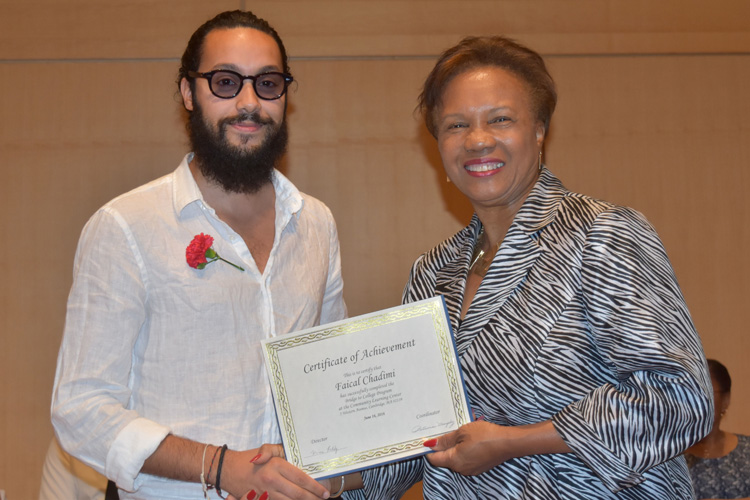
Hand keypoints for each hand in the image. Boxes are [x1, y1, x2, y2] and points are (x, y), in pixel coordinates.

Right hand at [221, 446, 329, 499]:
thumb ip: (274, 449)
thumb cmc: (249, 459)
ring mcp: (265, 493)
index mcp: (276, 465)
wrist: (227, 470)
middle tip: (323, 499)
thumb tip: (283, 455)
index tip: (324, 492)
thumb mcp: (265, 449)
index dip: (314, 487)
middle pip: (297, 494)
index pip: (301, 478)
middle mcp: (271, 480)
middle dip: (312, 498)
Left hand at [424, 420, 569, 475]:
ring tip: (459, 433)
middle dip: (443, 446)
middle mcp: (461, 469)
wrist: (508, 442)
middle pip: (444, 459)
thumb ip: (445, 439)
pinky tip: (469, 440)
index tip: (427, 438)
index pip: (434, 458)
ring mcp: (471, 470)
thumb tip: (430, 444)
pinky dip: (463, 451)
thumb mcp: (462, 432)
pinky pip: (465, 459)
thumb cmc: (484, 435)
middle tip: (446, 431)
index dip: (429, 449)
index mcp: (454, 461)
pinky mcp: (479, 467)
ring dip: (454, 448)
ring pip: (455, 459)